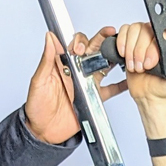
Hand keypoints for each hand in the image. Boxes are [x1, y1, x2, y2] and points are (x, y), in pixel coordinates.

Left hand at [23, 29, 126, 143]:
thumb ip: (46, 59)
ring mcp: (86, 83)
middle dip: (102, 39)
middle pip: (93, 50)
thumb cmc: (37, 107)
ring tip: (120, 50)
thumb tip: (50, 38)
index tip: (80, 47)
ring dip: (112, 56)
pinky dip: (121, 84)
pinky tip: (128, 78)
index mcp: (62, 64)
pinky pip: (111, 89)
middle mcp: (76, 71)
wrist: (44, 131)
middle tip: (109, 35)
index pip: (75, 45)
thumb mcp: (39, 81)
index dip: (81, 40)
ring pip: (103, 64)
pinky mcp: (94, 97)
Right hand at [114, 20, 165, 107]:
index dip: (154, 44)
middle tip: (146, 66)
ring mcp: (144, 36)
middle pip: (145, 29)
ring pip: (133, 30)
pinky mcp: (131, 40)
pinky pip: (124, 31)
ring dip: (132, 51)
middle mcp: (158, 34)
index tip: (153, 60)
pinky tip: (127, 56)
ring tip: (137, 65)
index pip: (161, 27)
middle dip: (141, 52)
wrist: (154, 95)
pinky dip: (122, 44)